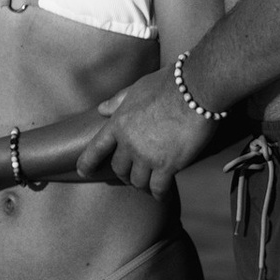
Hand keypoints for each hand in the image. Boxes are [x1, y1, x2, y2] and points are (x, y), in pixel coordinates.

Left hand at [71, 67, 217, 195]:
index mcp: (118, 123)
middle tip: (132, 175)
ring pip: (137, 181)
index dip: (87, 163)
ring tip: (147, 185)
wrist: (195, 89)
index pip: (96, 149)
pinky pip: (157, 188)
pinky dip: (158, 193)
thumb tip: (102, 109)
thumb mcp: (137, 88)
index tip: (83, 172)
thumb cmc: (168, 84)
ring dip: (141, 184)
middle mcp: (129, 143)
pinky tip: (160, 194)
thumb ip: (118, 101)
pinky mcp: (167, 165)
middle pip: (119, 168)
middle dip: (124, 173)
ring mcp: (147, 156)